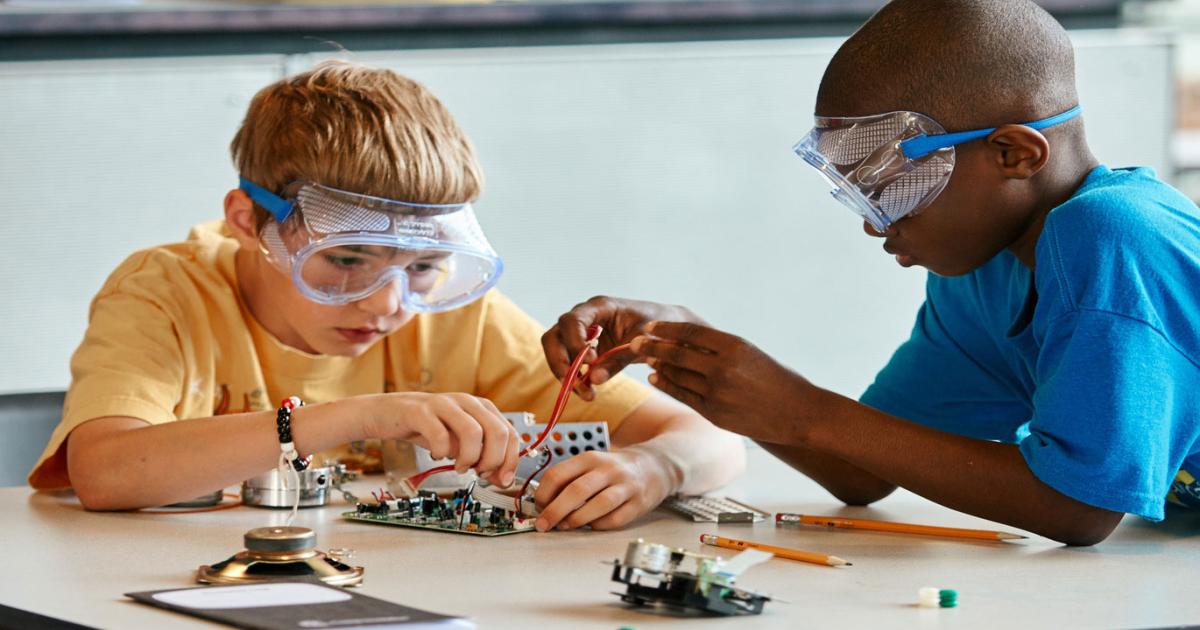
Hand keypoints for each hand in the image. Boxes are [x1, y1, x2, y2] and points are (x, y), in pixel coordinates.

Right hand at [362, 392, 519, 485]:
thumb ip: (483, 458)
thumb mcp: (460, 443)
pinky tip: (437, 456)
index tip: (501, 479)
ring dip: (469, 458)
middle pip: (498, 432)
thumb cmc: (429, 427)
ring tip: (459, 466)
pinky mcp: (421, 412)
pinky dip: (442, 453)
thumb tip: (503, 480)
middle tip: (478, 472)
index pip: (510, 434)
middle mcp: (467, 402)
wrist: (389, 413)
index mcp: (482, 408)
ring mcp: (445, 404)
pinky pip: (440, 436)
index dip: (510, 460)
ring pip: (473, 433)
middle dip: (492, 461)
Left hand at [532, 449, 674, 530]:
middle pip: (576, 491)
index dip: (543, 493)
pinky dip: (598, 525)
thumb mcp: (592, 464)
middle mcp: (608, 470)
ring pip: (597, 505)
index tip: (538, 506)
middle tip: (543, 524)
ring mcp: (625, 486)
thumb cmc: (616, 469)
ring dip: (576, 520)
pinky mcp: (638, 503)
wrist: (656, 465)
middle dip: (554, 511)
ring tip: (565, 526)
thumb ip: (570, 479)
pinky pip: (615, 519)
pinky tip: (591, 525)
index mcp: (590, 458)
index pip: (559, 474)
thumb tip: (543, 503)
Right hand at [541, 296, 707, 399]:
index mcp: (600, 307)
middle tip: (574, 385)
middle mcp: (586, 317)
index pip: (572, 321)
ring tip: (586, 394)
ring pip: (557, 352)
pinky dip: (575, 378)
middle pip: (555, 337)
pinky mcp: (586, 349)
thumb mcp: (643, 342)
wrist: (668, 331)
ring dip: (566, 375)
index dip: (574, 342)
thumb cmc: (658, 327)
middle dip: (560, 362)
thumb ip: (620, 358)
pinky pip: (570, 363)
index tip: (590, 362)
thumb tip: (594, 379)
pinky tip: (589, 391)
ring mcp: (583, 333)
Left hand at [631, 321, 818, 444]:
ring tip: (645, 357)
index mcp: (734, 346)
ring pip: (677, 376)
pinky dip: (667, 385)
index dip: (666, 329)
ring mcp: (718, 393)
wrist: (797, 412)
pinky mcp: (715, 413)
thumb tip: (684, 340)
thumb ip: (719, 347)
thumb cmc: (774, 379)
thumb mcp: (749, 353)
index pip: (690, 332)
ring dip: (658, 366)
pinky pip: (683, 396)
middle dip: (652, 347)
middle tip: (634, 342)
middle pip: (677, 354)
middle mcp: (723, 368)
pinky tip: (657, 377)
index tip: (649, 326)